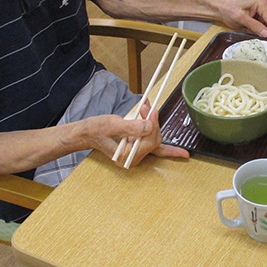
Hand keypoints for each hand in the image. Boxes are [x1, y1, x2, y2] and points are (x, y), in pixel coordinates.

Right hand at [66, 106, 188, 167]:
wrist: (86, 133)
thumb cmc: (96, 129)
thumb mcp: (112, 125)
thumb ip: (130, 127)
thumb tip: (149, 126)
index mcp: (126, 156)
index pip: (149, 141)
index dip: (153, 125)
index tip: (151, 110)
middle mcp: (133, 159)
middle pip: (155, 141)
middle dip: (154, 123)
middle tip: (147, 107)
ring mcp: (136, 155)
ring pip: (155, 140)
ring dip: (154, 124)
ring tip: (147, 109)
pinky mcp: (137, 149)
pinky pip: (154, 147)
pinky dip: (161, 139)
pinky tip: (180, 153)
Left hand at [217, 0, 266, 38]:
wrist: (224, 10)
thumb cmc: (230, 11)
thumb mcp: (240, 19)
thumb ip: (254, 26)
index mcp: (261, 2)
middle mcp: (266, 5)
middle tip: (262, 38)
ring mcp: (266, 10)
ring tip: (255, 32)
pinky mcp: (264, 16)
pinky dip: (265, 31)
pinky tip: (256, 31)